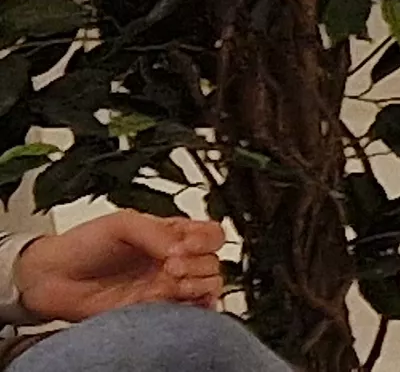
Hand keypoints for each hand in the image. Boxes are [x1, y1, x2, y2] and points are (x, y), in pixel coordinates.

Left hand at [18, 211, 228, 319]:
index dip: (206, 240)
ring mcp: (166, 286)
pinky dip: (194, 306)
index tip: (184, 245)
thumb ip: (157, 232)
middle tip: (169, 265)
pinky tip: (175, 298)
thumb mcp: (122, 223)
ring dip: (197, 283)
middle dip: (197, 263)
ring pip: (208, 286)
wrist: (52, 279)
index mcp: (170, 235)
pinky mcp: (156, 309)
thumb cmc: (82, 246)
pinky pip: (191, 311)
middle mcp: (173, 260)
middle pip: (214, 261)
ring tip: (170, 282)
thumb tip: (182, 248)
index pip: (211, 234)